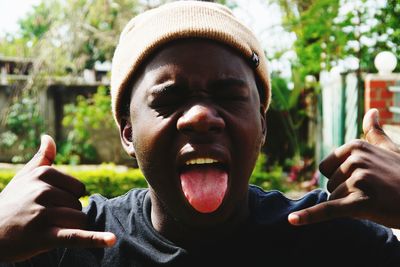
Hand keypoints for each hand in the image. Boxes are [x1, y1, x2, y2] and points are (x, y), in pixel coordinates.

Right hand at [0, 135, 115, 261]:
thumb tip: (48, 137)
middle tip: (43, 219)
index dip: (67, 199)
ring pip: (80, 220)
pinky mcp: (44, 236)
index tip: (48, 204)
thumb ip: (42, 158)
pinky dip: (94, 240)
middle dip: (67, 215)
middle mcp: (42, 191)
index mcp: (43, 174)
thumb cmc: (11, 203)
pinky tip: (111, 240)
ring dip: (68, 228)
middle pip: (79, 205)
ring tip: (45, 229)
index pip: (78, 188)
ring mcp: (43, 214)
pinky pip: (75, 236)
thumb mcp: (24, 177)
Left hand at [288, 109, 399, 227]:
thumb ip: (375, 133)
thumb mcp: (391, 149)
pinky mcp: (361, 203)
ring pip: (334, 199)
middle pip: (330, 184)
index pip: (326, 168)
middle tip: (375, 192)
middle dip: (347, 192)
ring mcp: (359, 180)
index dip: (341, 178)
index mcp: (356, 146)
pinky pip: (329, 210)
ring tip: (377, 200)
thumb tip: (371, 111)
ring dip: (352, 205)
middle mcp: (356, 160)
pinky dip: (309, 217)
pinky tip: (292, 221)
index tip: (364, 179)